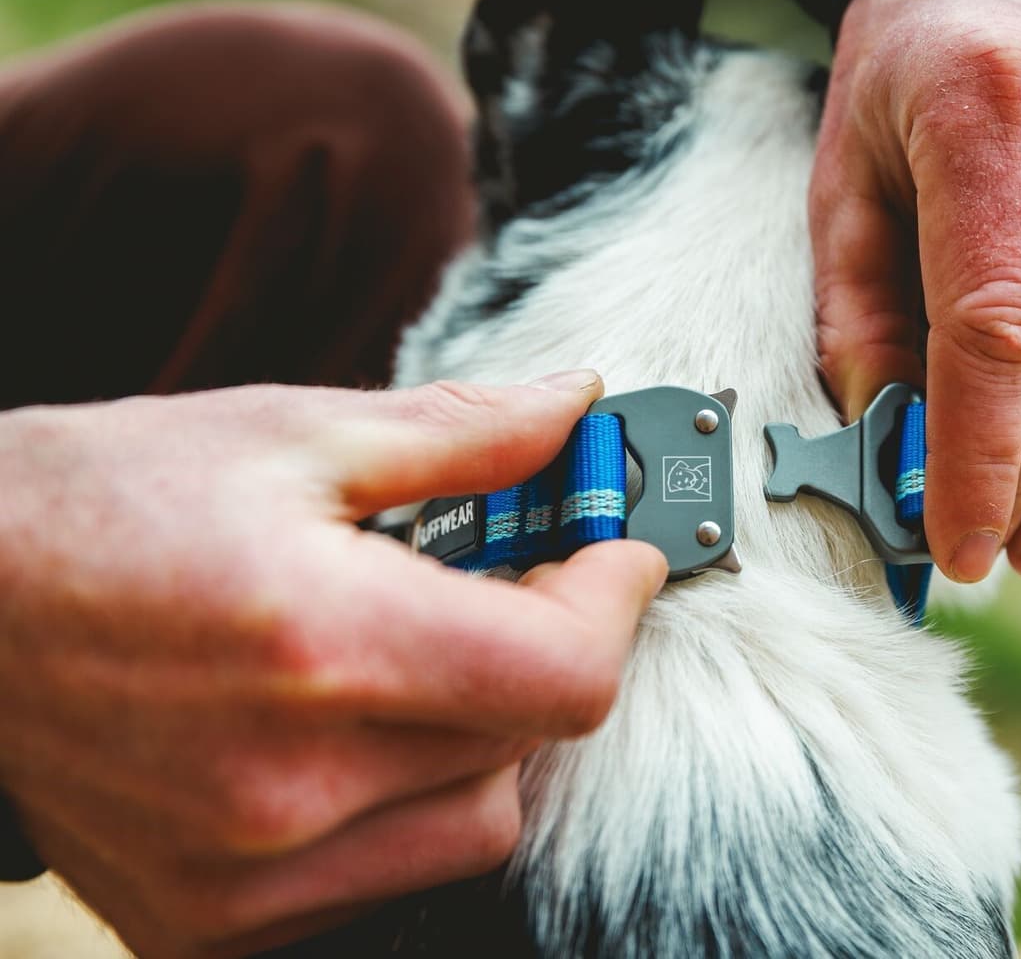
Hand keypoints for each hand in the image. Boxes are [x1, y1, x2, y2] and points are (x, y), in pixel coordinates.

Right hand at [0, 373, 664, 957]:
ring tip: (411, 656)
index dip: (616, 602)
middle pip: (528, 742)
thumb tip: (575, 409)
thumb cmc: (107, 501)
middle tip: (504, 581)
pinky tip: (344, 733)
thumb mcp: (290, 432)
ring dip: (480, 733)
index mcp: (322, 642)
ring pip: (472, 821)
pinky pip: (382, 876)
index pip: (564, 674)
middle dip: (542, 648)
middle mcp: (288, 783)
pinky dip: (401, 807)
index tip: (618, 553)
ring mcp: (244, 875)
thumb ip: (461, 433)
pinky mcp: (206, 923)